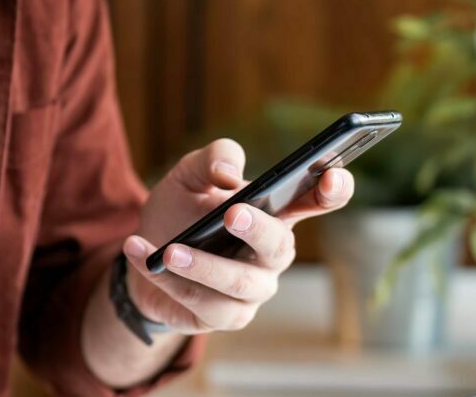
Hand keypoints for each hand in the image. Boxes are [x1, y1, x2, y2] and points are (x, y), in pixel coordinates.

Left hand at [120, 137, 354, 334]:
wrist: (142, 256)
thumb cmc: (179, 210)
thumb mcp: (189, 174)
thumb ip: (213, 158)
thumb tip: (230, 175)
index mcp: (275, 212)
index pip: (317, 200)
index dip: (333, 190)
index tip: (332, 176)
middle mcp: (272, 254)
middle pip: (279, 247)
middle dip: (258, 231)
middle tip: (231, 213)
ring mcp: (252, 290)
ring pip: (238, 284)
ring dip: (202, 266)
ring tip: (169, 250)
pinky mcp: (225, 317)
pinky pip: (201, 303)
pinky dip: (168, 280)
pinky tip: (142, 255)